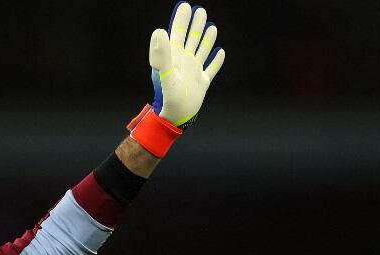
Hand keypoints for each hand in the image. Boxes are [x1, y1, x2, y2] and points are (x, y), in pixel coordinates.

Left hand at [149, 2, 225, 126]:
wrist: (175, 118)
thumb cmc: (168, 97)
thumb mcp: (164, 73)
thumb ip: (161, 53)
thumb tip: (159, 31)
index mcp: (174, 58)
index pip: (177, 33)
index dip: (181, 20)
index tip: (185, 6)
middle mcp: (184, 62)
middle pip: (191, 39)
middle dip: (195, 25)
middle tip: (199, 10)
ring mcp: (194, 72)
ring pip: (201, 50)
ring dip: (206, 38)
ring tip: (211, 25)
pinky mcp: (202, 82)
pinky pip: (211, 68)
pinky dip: (217, 60)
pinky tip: (221, 52)